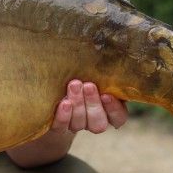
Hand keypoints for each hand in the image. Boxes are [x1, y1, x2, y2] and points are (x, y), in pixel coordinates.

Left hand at [7, 79, 127, 167]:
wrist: (54, 78)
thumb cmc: (81, 69)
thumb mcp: (94, 69)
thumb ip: (104, 67)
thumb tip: (112, 46)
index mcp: (109, 110)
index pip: (118, 118)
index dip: (114, 109)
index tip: (107, 94)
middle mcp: (93, 120)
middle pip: (98, 123)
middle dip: (93, 103)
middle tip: (88, 85)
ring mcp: (75, 124)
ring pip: (80, 124)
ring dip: (78, 104)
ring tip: (74, 84)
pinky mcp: (58, 125)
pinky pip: (61, 127)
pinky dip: (63, 116)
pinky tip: (63, 102)